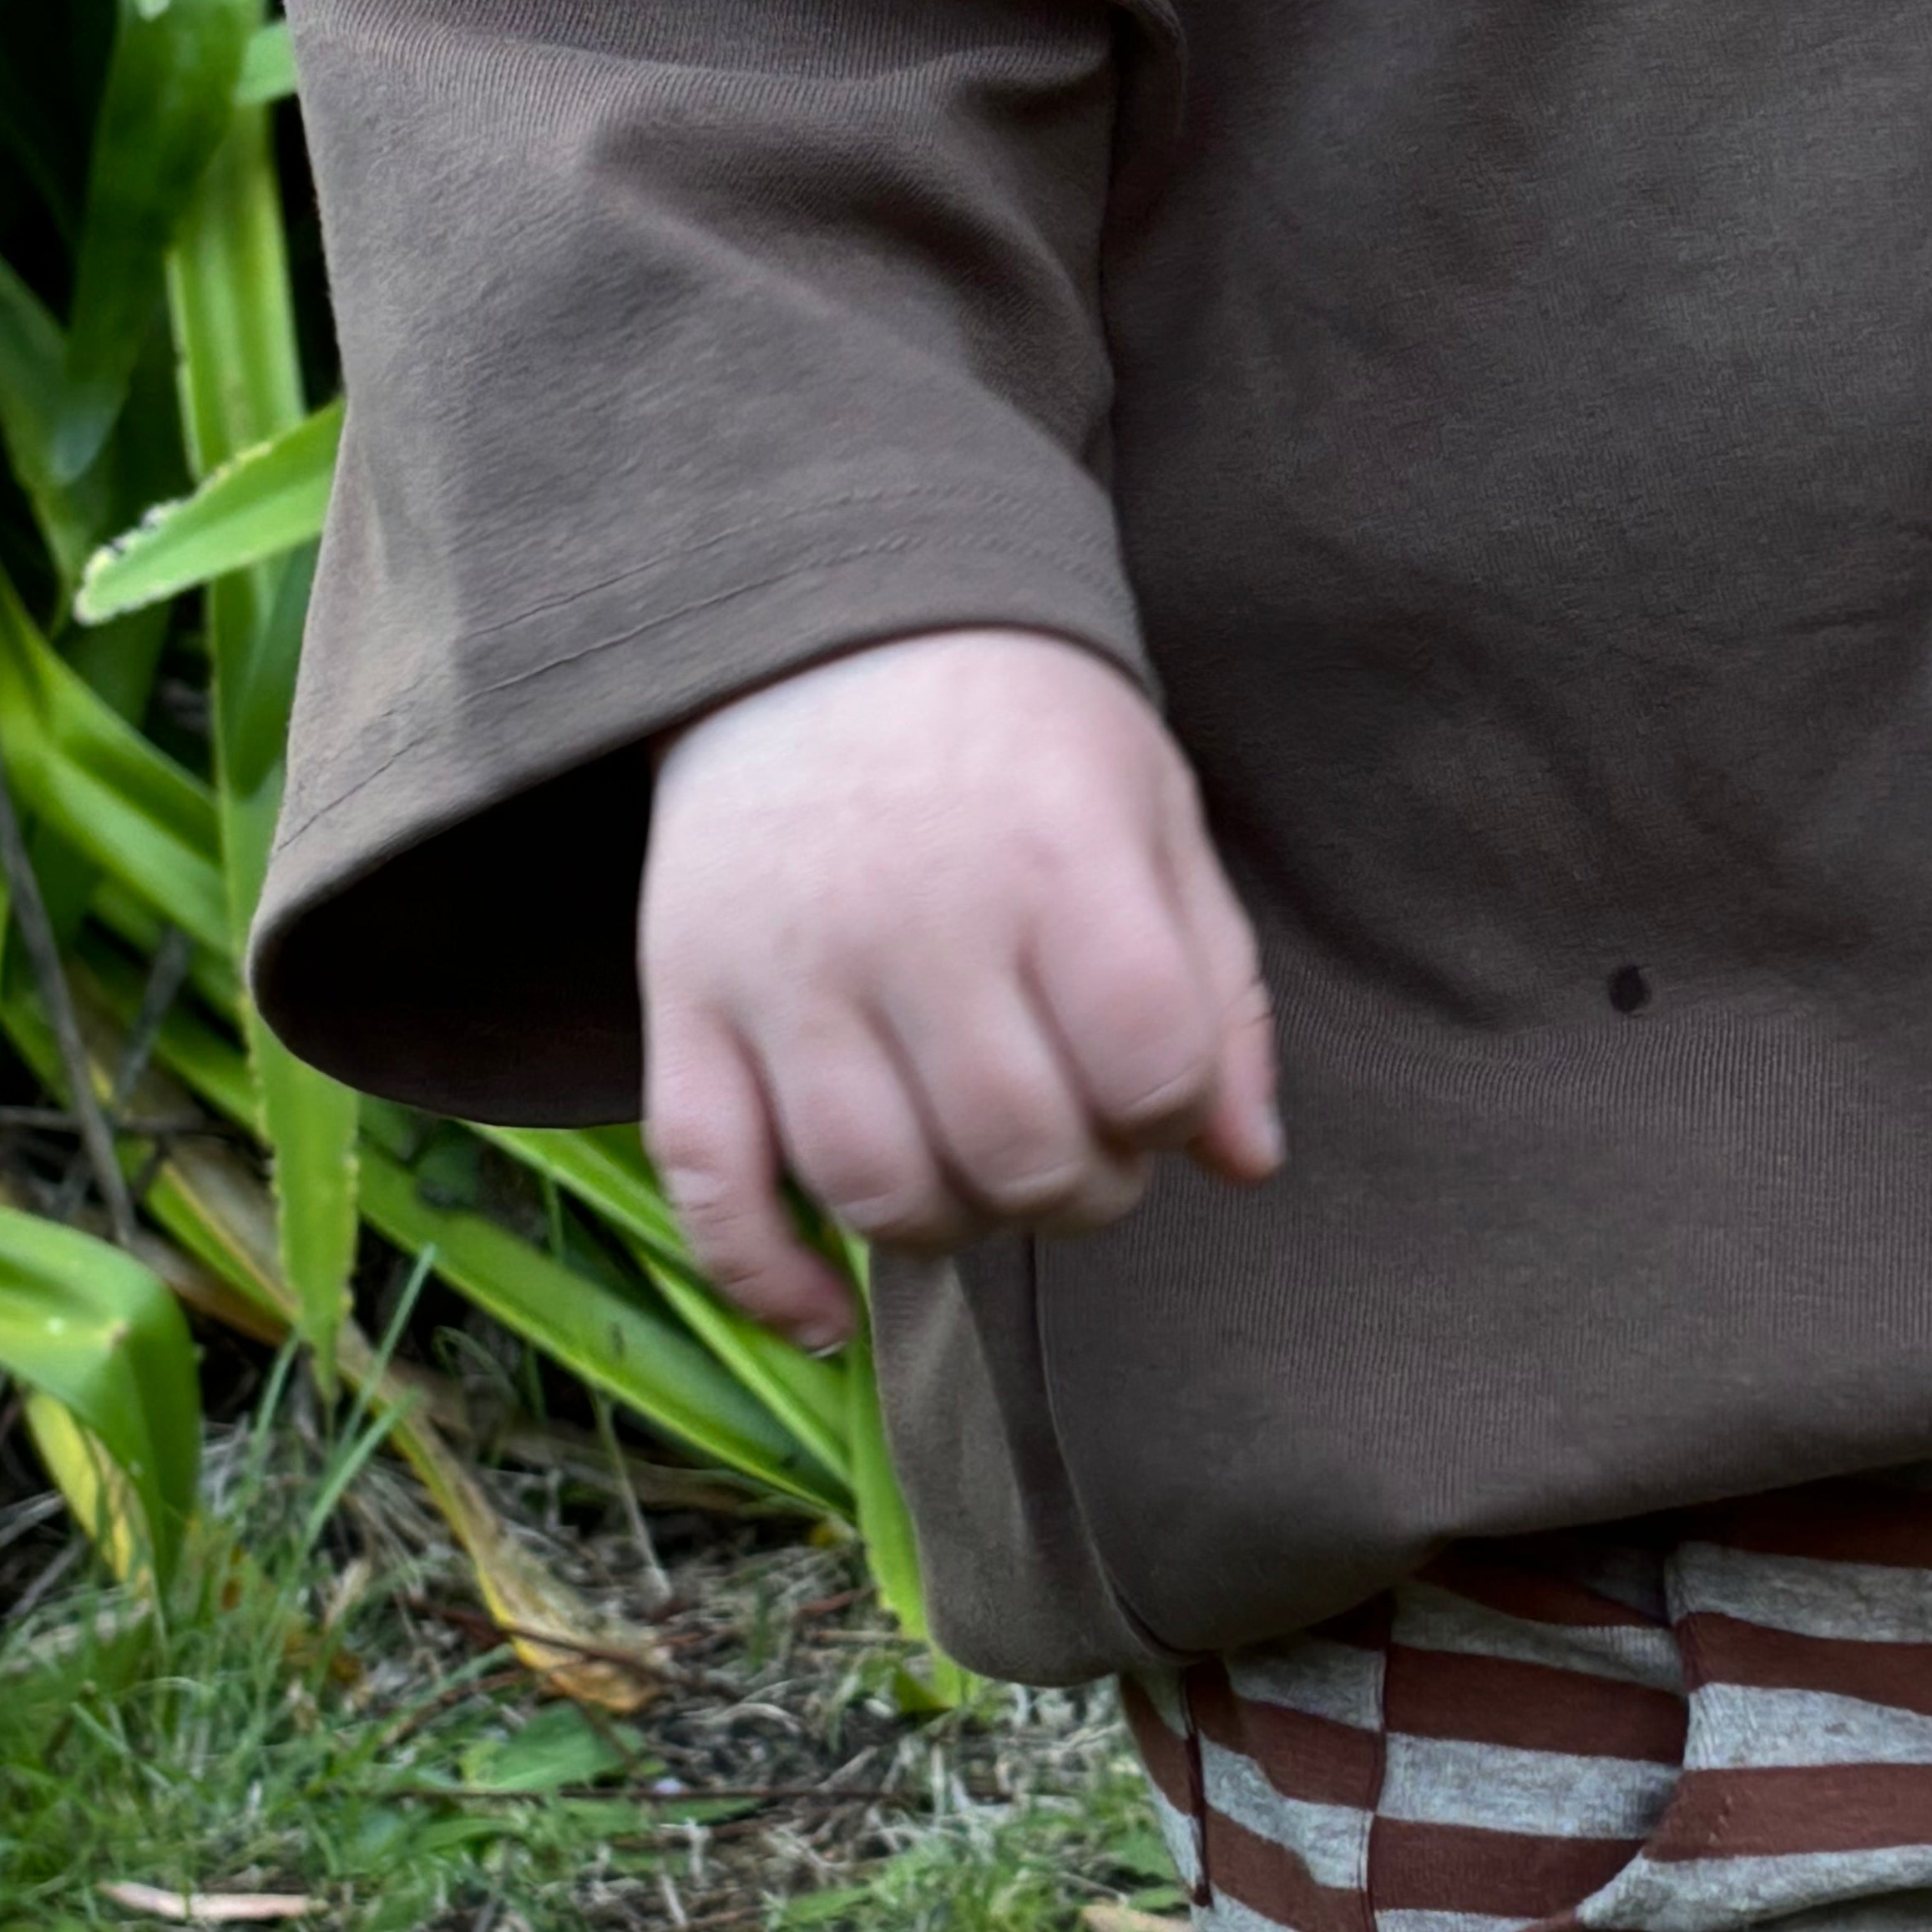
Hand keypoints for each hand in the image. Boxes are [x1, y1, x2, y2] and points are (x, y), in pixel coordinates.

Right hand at [639, 627, 1283, 1350]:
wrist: (815, 620)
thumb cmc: (1015, 728)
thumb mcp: (1151, 814)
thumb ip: (1216, 989)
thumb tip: (1247, 1162)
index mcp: (1050, 863)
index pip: (1146, 1068)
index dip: (1171, 1109)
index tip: (1150, 1076)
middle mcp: (911, 923)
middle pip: (1019, 1153)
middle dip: (1079, 1186)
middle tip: (1077, 1138)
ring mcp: (785, 972)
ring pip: (877, 1188)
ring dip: (954, 1224)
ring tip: (978, 1172)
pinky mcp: (684, 1002)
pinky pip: (710, 1183)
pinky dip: (768, 1277)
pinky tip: (832, 1310)